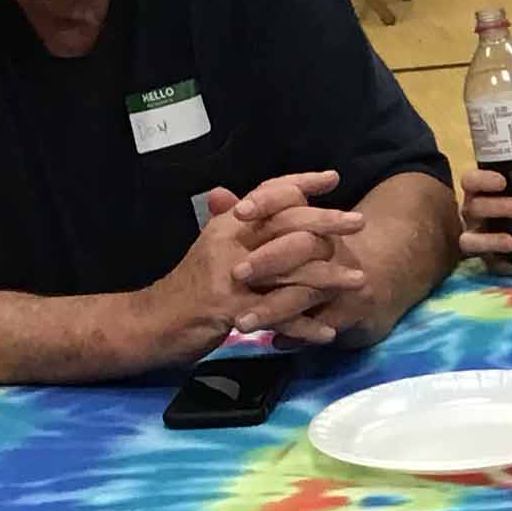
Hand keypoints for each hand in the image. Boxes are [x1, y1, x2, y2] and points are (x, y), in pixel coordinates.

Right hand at [153, 172, 366, 352]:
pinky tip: (327, 332)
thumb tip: (248, 200)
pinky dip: (304, 326)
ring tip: (359, 281)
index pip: (267, 194)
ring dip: (328, 277)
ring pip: (290, 271)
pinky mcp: (231, 310)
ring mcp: (230, 276)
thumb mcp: (211, 248)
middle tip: (359, 223)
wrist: (152, 322)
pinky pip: (278, 316)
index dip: (301, 183)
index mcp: (228, 226)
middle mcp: (230, 243)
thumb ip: (233, 226)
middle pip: (286, 223)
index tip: (333, 178)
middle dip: (327, 222)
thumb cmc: (188, 287)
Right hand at [457, 163, 511, 263]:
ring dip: (491, 240)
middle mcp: (472, 213)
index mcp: (480, 191)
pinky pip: (492, 265)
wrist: (510, 235)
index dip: (483, 179)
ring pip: (470, 240)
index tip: (502, 181)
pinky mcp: (485, 259)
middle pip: (474, 207)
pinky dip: (510, 266)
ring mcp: (475, 237)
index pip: (471, 181)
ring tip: (511, 242)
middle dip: (497, 207)